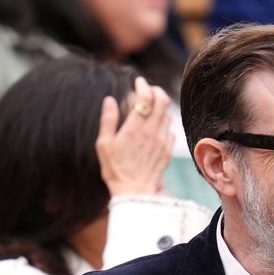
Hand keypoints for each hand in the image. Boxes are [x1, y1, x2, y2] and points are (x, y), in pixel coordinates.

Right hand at [95, 76, 173, 197]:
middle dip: (156, 91)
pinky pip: (170, 129)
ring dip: (160, 106)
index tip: (138, 82)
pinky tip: (155, 126)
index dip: (143, 86)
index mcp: (134, 128)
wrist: (135, 193)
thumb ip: (108, 120)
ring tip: (150, 107)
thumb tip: (110, 100)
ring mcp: (162, 140)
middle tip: (148, 90)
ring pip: (167, 114)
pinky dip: (163, 122)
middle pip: (162, 101)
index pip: (145, 97)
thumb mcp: (104, 145)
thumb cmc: (115, 170)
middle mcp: (151, 131)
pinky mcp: (167, 150)